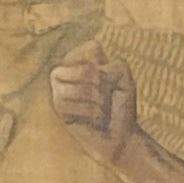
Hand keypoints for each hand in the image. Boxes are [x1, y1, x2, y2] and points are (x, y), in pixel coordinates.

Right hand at [47, 50, 144, 166]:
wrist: (121, 135)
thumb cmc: (121, 106)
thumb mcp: (125, 80)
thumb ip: (114, 66)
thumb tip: (94, 74)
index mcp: (83, 57)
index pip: (93, 48)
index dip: (110, 68)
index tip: (113, 81)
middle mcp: (68, 69)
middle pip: (87, 70)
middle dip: (104, 87)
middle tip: (106, 97)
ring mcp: (60, 87)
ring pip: (79, 88)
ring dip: (97, 102)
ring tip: (100, 109)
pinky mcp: (58, 107)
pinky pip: (70, 104)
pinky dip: (89, 113)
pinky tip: (93, 119)